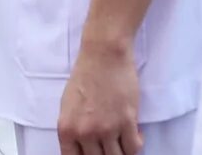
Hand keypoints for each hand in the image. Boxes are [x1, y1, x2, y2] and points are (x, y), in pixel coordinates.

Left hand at [58, 39, 141, 154]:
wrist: (102, 56)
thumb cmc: (84, 77)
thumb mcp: (68, 106)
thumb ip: (74, 130)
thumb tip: (82, 148)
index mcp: (66, 128)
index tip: (94, 154)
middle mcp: (85, 132)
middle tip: (110, 147)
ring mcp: (107, 129)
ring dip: (121, 152)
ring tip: (121, 143)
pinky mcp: (126, 123)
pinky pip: (134, 149)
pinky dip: (135, 146)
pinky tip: (133, 135)